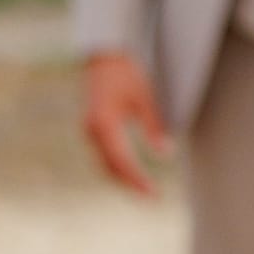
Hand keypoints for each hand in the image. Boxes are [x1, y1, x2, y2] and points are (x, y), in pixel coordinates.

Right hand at [83, 52, 171, 196]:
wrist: (104, 56)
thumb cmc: (126, 74)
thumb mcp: (144, 97)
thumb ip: (153, 126)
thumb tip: (165, 154)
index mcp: (104, 123)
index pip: (122, 161)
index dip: (137, 180)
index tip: (153, 194)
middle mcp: (92, 130)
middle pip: (110, 168)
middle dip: (130, 185)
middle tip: (152, 197)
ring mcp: (88, 130)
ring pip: (104, 164)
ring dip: (122, 178)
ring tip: (145, 189)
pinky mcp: (90, 128)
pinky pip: (102, 154)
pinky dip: (116, 166)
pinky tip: (131, 172)